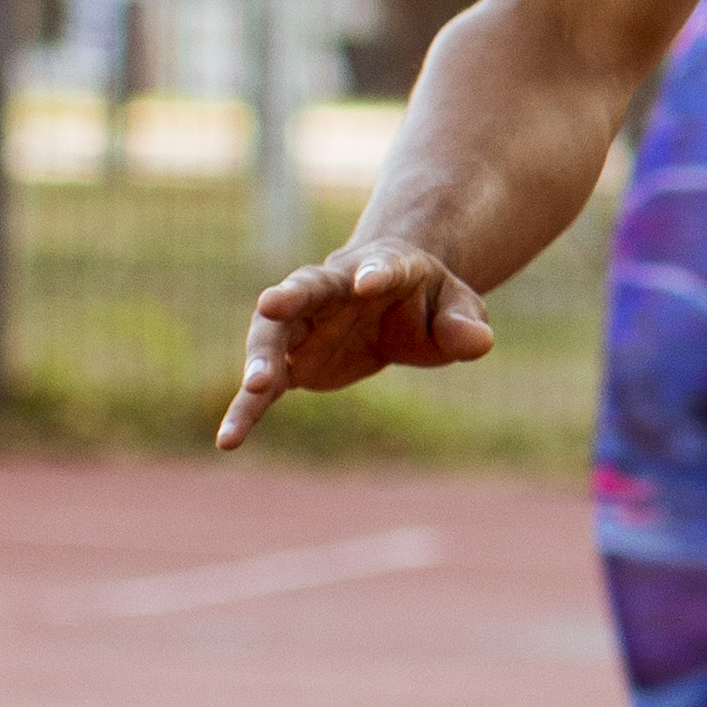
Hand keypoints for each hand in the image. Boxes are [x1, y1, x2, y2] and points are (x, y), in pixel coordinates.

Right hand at [216, 242, 491, 448]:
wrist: (387, 295)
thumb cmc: (428, 299)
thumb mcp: (458, 307)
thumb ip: (464, 323)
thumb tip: (479, 343)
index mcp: (384, 267)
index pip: (379, 266)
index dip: (374, 272)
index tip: (367, 279)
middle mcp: (333, 289)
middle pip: (307, 288)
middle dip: (291, 296)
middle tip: (271, 305)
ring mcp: (306, 323)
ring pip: (274, 335)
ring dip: (262, 357)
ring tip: (254, 387)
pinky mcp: (293, 361)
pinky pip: (263, 386)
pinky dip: (247, 410)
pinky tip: (228, 440)